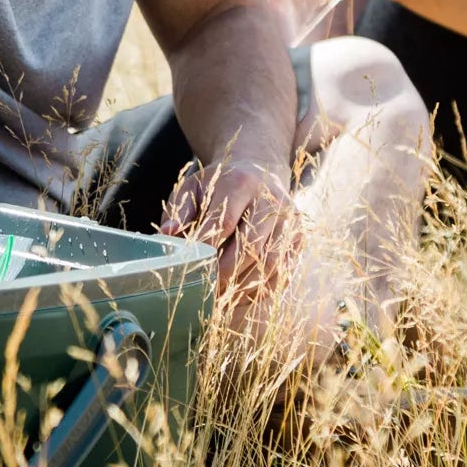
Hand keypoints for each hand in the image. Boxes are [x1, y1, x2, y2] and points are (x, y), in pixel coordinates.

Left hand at [159, 157, 297, 299]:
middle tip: (206, 290)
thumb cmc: (220, 184)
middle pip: (249, 247)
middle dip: (225, 273)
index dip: (207, 250)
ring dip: (244, 286)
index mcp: (241, 183)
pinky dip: (263, 288)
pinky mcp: (299, 236)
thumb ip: (181, 209)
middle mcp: (271, 200)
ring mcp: (289, 220)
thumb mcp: (196, 186)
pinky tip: (242, 295)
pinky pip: (283, 270)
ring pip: (269, 263)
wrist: (259, 169)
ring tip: (223, 297)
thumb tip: (167, 233)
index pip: (224, 223)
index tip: (191, 268)